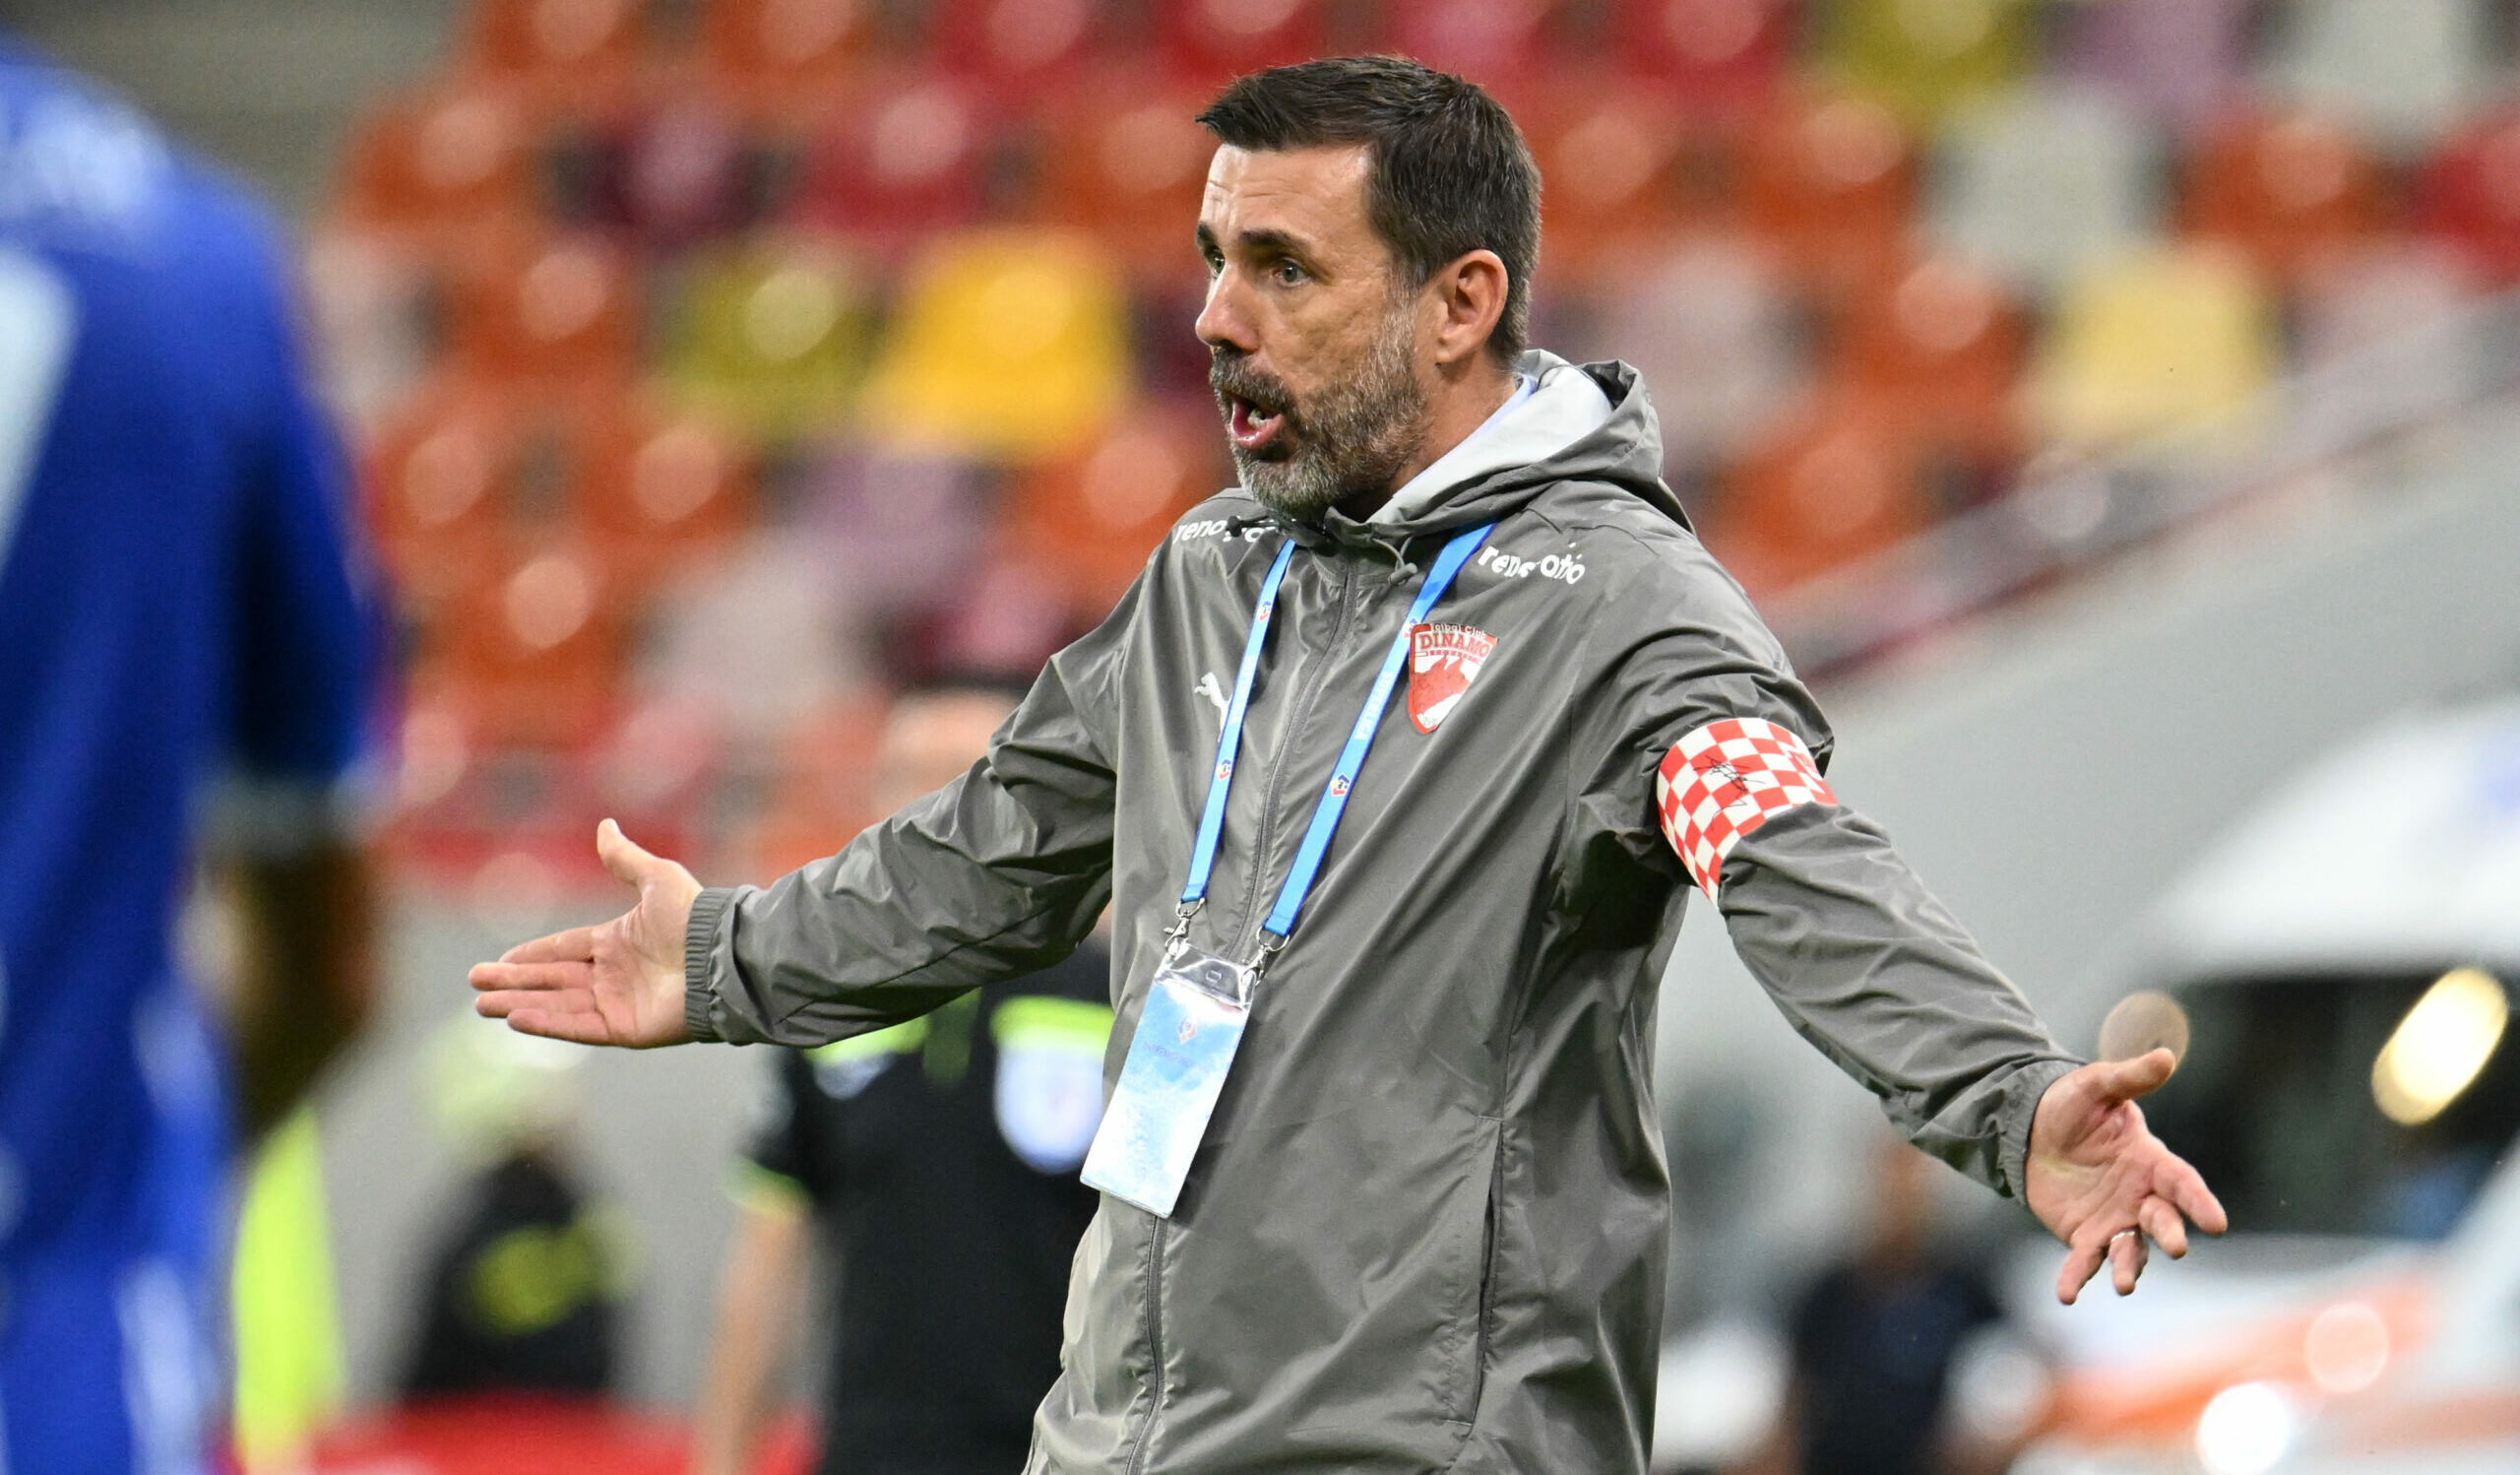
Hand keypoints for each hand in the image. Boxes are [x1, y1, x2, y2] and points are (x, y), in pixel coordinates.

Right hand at [469, 819, 699, 1047]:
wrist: (724, 957)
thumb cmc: (695, 918)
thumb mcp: (656, 879)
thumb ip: (625, 859)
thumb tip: (605, 825)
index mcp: (618, 942)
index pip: (564, 949)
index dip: (532, 955)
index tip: (500, 960)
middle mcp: (614, 975)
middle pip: (552, 979)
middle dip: (513, 981)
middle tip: (475, 983)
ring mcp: (619, 1004)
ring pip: (557, 1004)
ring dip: (519, 1004)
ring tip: (482, 1006)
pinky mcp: (625, 1030)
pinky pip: (578, 1026)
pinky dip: (547, 1023)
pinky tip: (515, 1018)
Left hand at [2025, 1048, 2227, 1303]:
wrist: (2032, 1131)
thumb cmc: (2071, 1106)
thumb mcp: (2097, 1086)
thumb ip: (2129, 1077)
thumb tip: (2166, 1055)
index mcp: (2150, 1161)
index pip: (2182, 1182)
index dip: (2199, 1201)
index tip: (2217, 1222)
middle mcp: (2139, 1196)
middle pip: (2161, 1220)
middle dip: (2169, 1235)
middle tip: (2175, 1249)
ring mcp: (2115, 1219)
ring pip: (2130, 1249)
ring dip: (2128, 1267)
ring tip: (2122, 1284)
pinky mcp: (2084, 1235)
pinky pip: (2084, 1260)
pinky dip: (2078, 1277)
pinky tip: (2067, 1294)